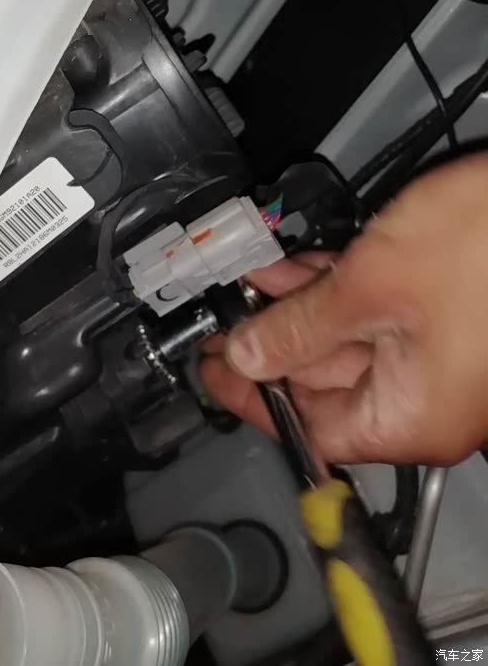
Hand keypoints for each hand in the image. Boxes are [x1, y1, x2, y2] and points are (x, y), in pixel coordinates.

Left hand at [201, 154, 487, 466]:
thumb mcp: (368, 287)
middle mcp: (428, 399)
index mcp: (414, 417)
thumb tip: (246, 359)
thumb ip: (298, 329)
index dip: (255, 401)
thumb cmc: (478, 244)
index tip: (214, 373)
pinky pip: (375, 316)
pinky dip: (332, 293)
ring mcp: (438, 358)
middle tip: (222, 321)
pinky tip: (289, 267)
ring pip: (347, 342)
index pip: (314, 432)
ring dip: (295, 311)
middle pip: (327, 386)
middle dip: (270, 345)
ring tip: (245, 284)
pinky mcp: (443, 317)